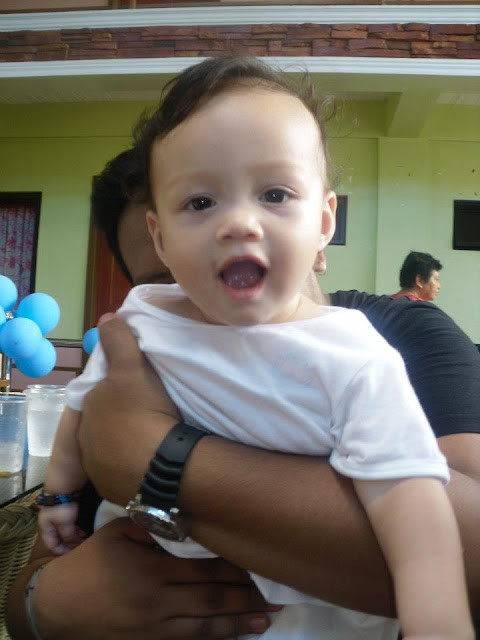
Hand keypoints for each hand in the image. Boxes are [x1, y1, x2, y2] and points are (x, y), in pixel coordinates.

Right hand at [33, 518, 272, 639]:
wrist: (56, 607)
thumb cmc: (90, 563)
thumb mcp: (118, 533)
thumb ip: (153, 527)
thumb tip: (189, 519)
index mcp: (152, 571)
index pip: (205, 569)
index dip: (236, 568)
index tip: (261, 563)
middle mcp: (158, 603)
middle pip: (212, 599)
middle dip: (248, 597)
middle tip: (280, 595)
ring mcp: (155, 630)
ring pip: (206, 627)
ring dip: (239, 623)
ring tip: (269, 618)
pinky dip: (215, 639)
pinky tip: (235, 636)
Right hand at [38, 503, 83, 553]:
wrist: (63, 485)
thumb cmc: (62, 506)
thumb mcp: (65, 523)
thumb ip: (68, 535)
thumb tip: (72, 544)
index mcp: (46, 528)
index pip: (51, 545)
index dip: (61, 551)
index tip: (73, 553)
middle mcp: (49, 523)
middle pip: (58, 538)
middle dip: (69, 544)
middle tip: (80, 546)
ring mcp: (56, 516)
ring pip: (65, 530)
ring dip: (73, 535)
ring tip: (83, 537)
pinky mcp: (64, 509)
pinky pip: (69, 523)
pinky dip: (75, 528)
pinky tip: (83, 529)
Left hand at [78, 315, 179, 502]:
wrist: (160, 465)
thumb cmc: (143, 412)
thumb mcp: (131, 368)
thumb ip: (118, 340)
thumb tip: (107, 316)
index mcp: (86, 412)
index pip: (97, 397)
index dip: (116, 391)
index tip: (137, 391)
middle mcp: (86, 443)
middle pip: (104, 424)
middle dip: (120, 418)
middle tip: (148, 412)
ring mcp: (100, 470)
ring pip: (113, 450)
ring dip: (128, 443)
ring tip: (154, 437)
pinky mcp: (117, 491)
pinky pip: (126, 473)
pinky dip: (136, 465)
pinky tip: (154, 459)